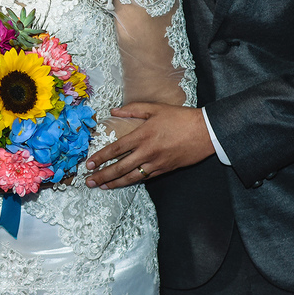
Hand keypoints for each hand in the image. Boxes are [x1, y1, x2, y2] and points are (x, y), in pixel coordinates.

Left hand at [85, 103, 213, 188]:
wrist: (205, 132)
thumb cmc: (180, 118)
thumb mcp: (155, 108)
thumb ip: (132, 109)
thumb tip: (113, 110)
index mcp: (142, 135)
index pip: (116, 149)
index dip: (101, 157)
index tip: (89, 164)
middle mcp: (147, 152)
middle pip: (120, 167)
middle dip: (103, 175)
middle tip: (89, 181)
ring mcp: (156, 163)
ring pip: (131, 177)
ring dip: (115, 183)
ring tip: (102, 186)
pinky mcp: (165, 169)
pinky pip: (145, 178)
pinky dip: (132, 181)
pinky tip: (124, 183)